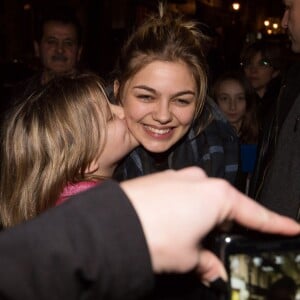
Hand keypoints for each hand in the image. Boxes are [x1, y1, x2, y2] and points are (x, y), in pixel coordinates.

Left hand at [120, 167, 299, 283]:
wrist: (114, 223)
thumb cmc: (155, 235)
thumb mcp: (189, 257)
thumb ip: (207, 262)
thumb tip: (213, 269)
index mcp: (216, 195)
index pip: (254, 213)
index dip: (274, 223)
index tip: (290, 227)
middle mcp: (199, 180)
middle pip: (224, 205)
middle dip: (225, 225)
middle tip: (220, 245)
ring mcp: (178, 177)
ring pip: (200, 200)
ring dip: (201, 219)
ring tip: (189, 240)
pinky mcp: (161, 180)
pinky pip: (181, 195)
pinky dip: (184, 211)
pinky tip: (174, 225)